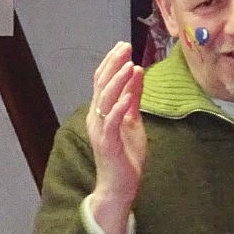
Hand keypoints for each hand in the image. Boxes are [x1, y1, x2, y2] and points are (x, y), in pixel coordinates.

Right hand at [86, 42, 147, 233]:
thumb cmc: (124, 156)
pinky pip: (112, 123)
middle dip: (113, 65)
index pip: (102, 82)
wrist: (119, 187)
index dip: (111, 63)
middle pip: (101, 86)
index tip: (123, 46)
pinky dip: (119, 108)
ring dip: (117, 82)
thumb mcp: (133, 122)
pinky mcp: (108, 144)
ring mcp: (100, 131)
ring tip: (128, 66)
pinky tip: (128, 97)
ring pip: (105, 101)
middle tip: (124, 48)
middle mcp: (96, 118)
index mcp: (101, 112)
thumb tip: (137, 74)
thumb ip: (133, 99)